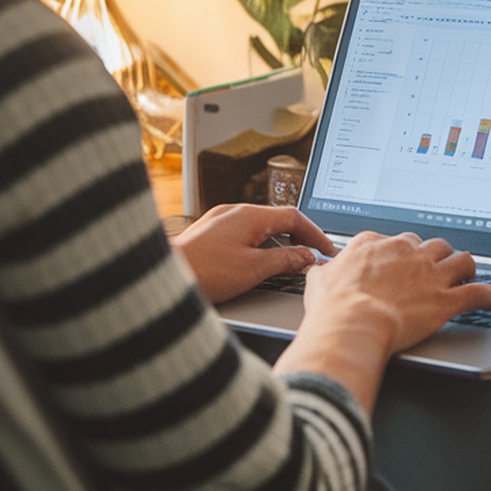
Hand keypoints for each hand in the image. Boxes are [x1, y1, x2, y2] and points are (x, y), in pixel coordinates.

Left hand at [175, 203, 337, 302]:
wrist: (164, 278)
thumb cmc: (205, 272)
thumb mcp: (254, 269)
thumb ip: (285, 260)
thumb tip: (306, 256)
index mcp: (250, 215)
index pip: (293, 217)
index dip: (314, 233)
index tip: (326, 249)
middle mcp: (234, 212)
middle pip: (276, 219)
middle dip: (298, 237)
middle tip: (311, 256)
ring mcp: (220, 221)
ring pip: (259, 226)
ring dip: (278, 241)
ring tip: (289, 262)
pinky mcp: (209, 234)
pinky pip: (243, 233)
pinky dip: (259, 244)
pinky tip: (259, 262)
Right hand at [302, 229, 490, 355]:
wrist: (352, 324)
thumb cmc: (333, 306)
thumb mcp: (318, 279)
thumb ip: (325, 271)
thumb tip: (321, 270)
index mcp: (376, 244)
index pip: (397, 241)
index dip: (403, 253)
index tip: (404, 261)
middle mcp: (406, 253)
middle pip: (432, 245)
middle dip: (436, 256)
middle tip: (435, 269)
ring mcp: (429, 275)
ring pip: (460, 259)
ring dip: (464, 267)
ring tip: (467, 274)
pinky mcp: (445, 300)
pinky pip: (477, 292)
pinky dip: (489, 294)